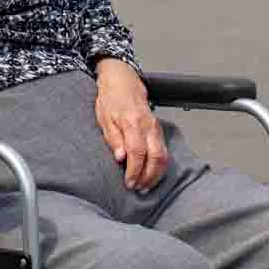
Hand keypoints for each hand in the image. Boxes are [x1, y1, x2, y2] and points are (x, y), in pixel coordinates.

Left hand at [93, 60, 168, 192]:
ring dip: (156, 174)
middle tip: (137, 189)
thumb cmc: (111, 99)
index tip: (128, 183)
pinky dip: (159, 166)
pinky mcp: (158, 130)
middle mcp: (147, 125)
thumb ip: (113, 138)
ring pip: (163, 156)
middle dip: (148, 177)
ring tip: (145, 186)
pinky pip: (164, 151)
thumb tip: (121, 158)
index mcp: (131, 122)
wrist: (123, 80)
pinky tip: (151, 175)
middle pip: (156, 157)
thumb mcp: (104, 117)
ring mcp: (155, 127)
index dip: (134, 171)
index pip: (137, 152)